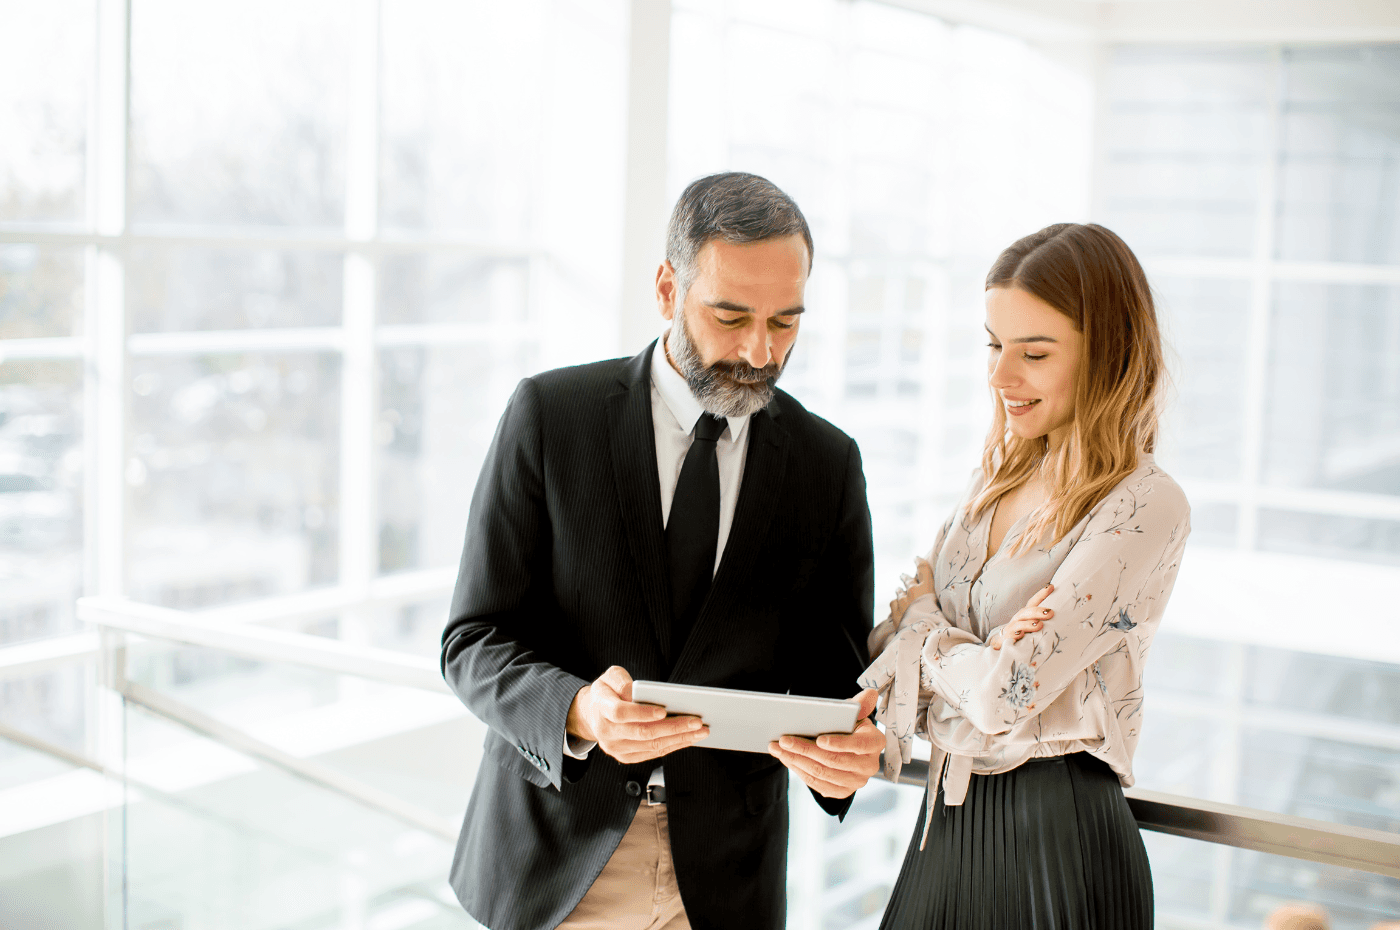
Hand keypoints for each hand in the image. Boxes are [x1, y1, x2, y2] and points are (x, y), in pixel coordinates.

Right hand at [566, 665, 708, 763]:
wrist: (592, 713)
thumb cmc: (607, 693)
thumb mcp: (609, 677)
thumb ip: (621, 681)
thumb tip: (638, 693)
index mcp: (602, 708)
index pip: (621, 713)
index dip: (643, 713)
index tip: (664, 710)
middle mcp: (607, 732)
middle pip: (643, 732)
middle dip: (673, 727)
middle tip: (696, 721)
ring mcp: (616, 748)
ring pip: (651, 746)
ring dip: (679, 739)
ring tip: (700, 731)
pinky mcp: (625, 757)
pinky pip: (652, 754)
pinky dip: (673, 746)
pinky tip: (688, 739)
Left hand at [767, 688, 881, 798]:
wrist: (850, 746)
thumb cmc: (851, 726)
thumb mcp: (856, 713)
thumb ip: (861, 704)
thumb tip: (869, 693)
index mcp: (875, 743)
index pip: (859, 745)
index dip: (839, 744)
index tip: (819, 739)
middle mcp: (869, 766)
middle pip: (834, 760)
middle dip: (805, 750)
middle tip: (784, 740)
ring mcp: (856, 781)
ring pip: (822, 773)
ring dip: (797, 761)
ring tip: (778, 748)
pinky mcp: (842, 791)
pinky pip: (818, 784)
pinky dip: (799, 771)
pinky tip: (786, 759)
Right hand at [991, 583, 1053, 650]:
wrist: (1004, 645)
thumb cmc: (1024, 634)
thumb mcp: (1033, 626)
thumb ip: (1044, 621)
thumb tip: (1063, 617)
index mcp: (1026, 614)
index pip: (1034, 602)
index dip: (1041, 594)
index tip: (1051, 587)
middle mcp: (1019, 618)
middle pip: (1027, 612)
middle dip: (1038, 611)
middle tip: (1050, 612)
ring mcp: (1012, 628)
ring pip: (1019, 624)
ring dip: (1029, 624)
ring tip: (1039, 625)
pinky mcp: (1007, 638)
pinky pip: (1010, 636)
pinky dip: (1015, 634)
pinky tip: (1021, 634)